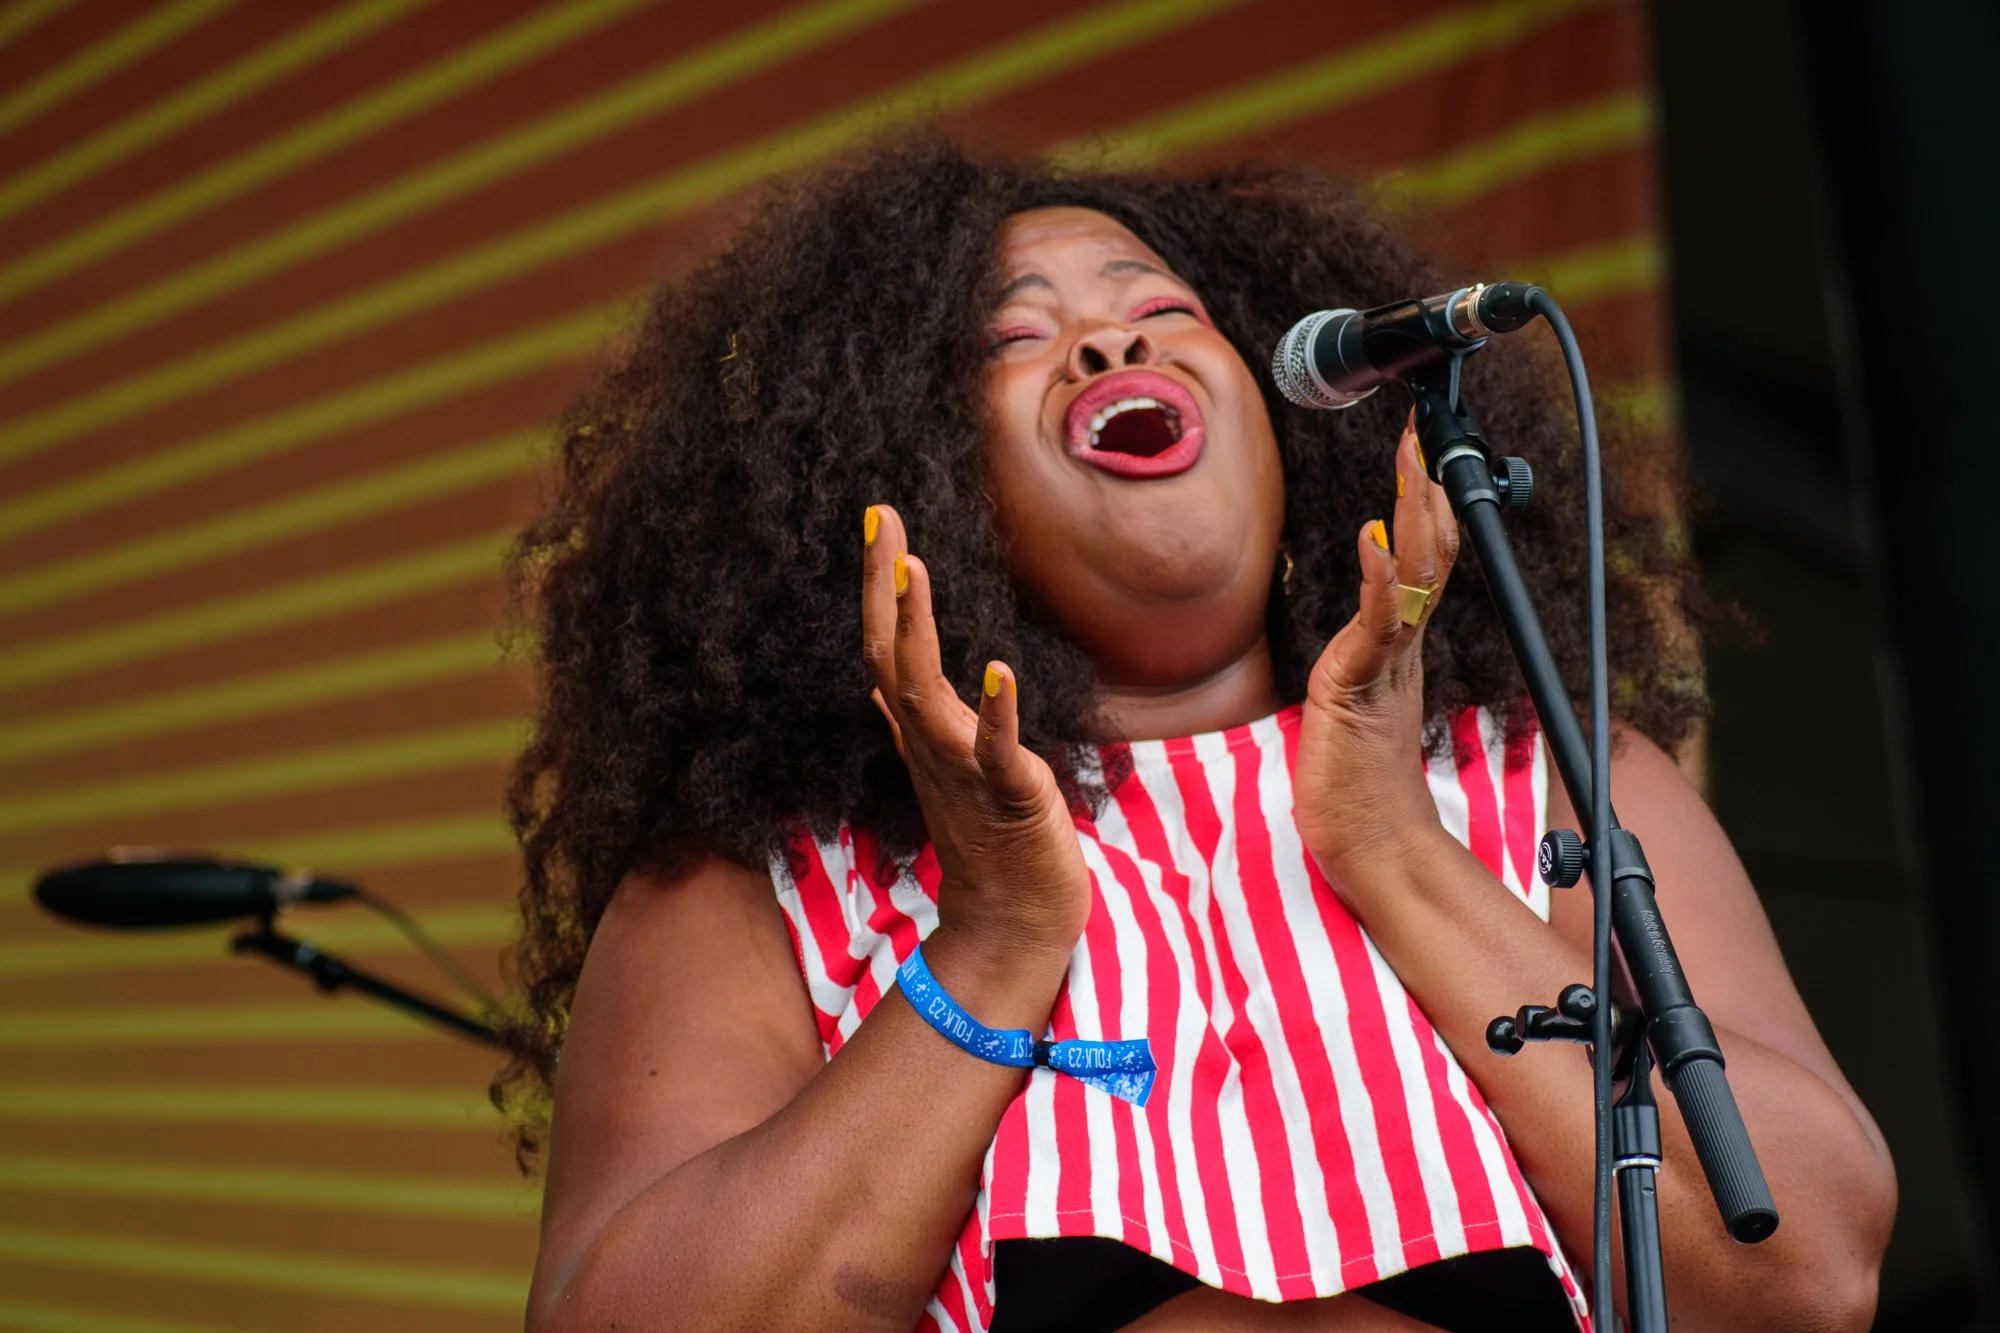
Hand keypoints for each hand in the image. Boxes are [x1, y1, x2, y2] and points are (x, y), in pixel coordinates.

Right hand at [861, 505, 1091, 962]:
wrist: (1011, 919)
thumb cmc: (988, 839)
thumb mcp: (946, 766)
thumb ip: (912, 722)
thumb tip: (881, 682)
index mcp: (921, 730)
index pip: (888, 646)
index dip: (880, 585)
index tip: (880, 520)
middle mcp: (930, 743)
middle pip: (891, 654)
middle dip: (884, 587)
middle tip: (883, 521)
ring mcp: (963, 769)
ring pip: (924, 692)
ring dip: (916, 631)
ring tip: (912, 570)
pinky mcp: (1009, 796)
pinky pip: (996, 750)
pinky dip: (996, 711)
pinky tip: (999, 670)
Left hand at [1294, 414, 1460, 881]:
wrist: (1375, 846)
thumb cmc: (1358, 782)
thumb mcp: (1355, 698)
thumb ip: (1367, 653)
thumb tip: (1367, 607)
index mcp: (1401, 645)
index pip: (1422, 558)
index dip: (1422, 500)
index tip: (1416, 447)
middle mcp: (1403, 647)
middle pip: (1430, 552)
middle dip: (1423, 488)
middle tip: (1418, 430)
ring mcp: (1387, 665)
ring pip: (1413, 578)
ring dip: (1411, 517)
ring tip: (1409, 463)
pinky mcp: (1361, 688)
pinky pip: (1377, 625)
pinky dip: (1376, 580)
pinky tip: (1371, 539)